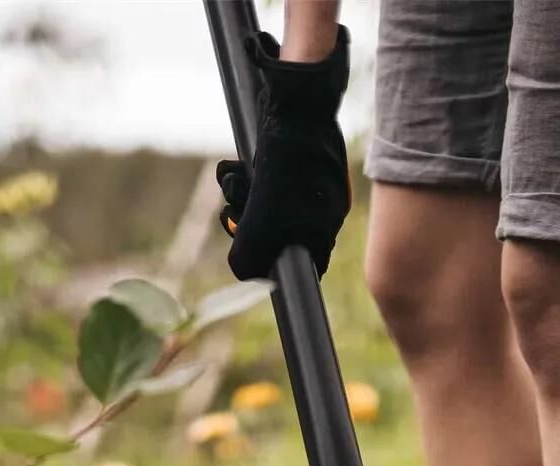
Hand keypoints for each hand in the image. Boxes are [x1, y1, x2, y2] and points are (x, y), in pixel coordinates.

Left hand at [217, 28, 350, 280]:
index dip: (271, 262)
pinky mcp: (289, 162)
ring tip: (235, 178)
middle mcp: (319, 210)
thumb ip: (250, 253)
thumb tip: (241, 272)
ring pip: (262, 207)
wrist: (297, 100)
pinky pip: (261, 181)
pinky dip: (244, 176)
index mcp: (325, 228)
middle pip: (275, 236)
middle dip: (246, 223)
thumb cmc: (288, 162)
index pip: (299, 264)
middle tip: (234, 209)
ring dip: (240, 196)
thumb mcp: (264, 218)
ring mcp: (306, 185)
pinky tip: (236, 166)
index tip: (250, 250)